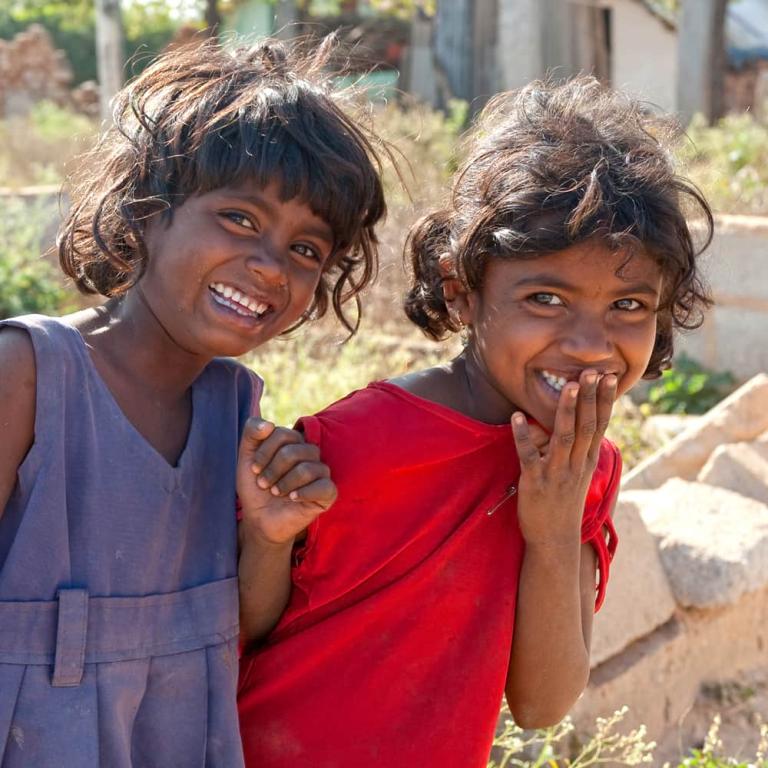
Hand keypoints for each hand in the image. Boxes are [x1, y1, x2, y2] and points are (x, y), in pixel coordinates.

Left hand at [236, 418, 336, 546]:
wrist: (259, 519)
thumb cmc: (256, 487)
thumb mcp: (246, 458)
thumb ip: (251, 433)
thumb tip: (268, 424)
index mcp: (294, 442)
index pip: (282, 434)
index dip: (264, 452)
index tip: (254, 469)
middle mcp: (310, 454)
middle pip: (294, 451)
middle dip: (273, 469)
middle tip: (264, 484)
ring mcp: (321, 473)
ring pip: (307, 469)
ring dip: (284, 484)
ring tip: (276, 493)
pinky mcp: (328, 493)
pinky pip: (324, 486)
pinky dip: (304, 493)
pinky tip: (292, 499)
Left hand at [510, 369, 616, 546]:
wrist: (554, 539)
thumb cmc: (564, 502)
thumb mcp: (577, 473)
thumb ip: (579, 448)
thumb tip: (580, 421)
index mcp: (587, 460)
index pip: (600, 424)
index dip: (604, 399)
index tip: (609, 375)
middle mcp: (576, 464)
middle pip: (587, 425)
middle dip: (590, 397)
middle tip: (593, 370)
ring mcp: (556, 472)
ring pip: (564, 437)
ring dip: (566, 411)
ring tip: (568, 386)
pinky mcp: (535, 481)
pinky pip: (528, 454)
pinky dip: (522, 435)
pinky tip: (516, 416)